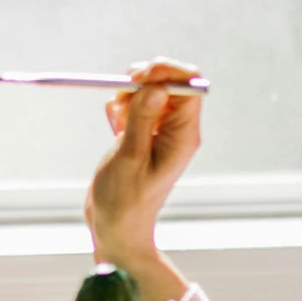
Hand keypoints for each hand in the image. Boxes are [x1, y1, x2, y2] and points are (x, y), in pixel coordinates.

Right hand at [86, 58, 201, 300]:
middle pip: (170, 83)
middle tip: (122, 92)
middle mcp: (176, 131)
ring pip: (150, 91)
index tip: (139, 76)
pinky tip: (113, 125)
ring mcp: (160, 132)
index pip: (188, 87)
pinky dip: (121, 107)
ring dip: (129, 93)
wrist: (116, 228)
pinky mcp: (142, 135)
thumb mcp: (130, 158)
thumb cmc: (124, 202)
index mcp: (183, 136)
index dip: (166, 72)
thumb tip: (156, 87)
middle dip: (144, 80)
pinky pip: (135, 105)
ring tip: (116, 115)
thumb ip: (142, 120)